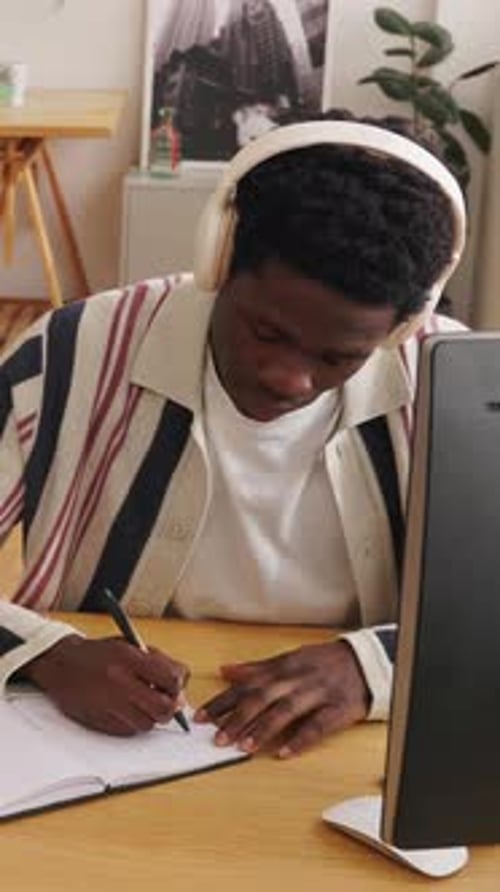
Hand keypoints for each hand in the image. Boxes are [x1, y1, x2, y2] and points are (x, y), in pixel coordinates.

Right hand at [22, 634, 188, 735]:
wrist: (61, 664)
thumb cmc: (100, 653)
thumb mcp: (130, 646)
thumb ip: (158, 663)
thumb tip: (181, 689)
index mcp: (129, 659)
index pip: (171, 678)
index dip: (178, 684)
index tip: (175, 685)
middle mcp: (119, 682)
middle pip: (163, 708)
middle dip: (170, 706)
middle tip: (166, 701)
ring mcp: (109, 704)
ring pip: (148, 724)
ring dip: (151, 716)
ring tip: (143, 703)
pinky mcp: (100, 722)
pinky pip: (129, 731)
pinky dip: (133, 723)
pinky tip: (127, 709)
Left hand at [195, 640, 369, 757]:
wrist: (365, 662)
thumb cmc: (322, 662)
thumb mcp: (289, 659)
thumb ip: (257, 668)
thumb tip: (226, 671)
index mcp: (283, 667)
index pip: (246, 684)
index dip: (223, 701)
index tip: (202, 717)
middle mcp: (297, 678)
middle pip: (262, 697)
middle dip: (238, 717)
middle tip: (218, 737)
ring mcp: (317, 693)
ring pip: (286, 710)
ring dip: (263, 729)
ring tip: (243, 746)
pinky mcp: (337, 709)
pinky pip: (317, 725)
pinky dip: (300, 739)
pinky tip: (285, 753)